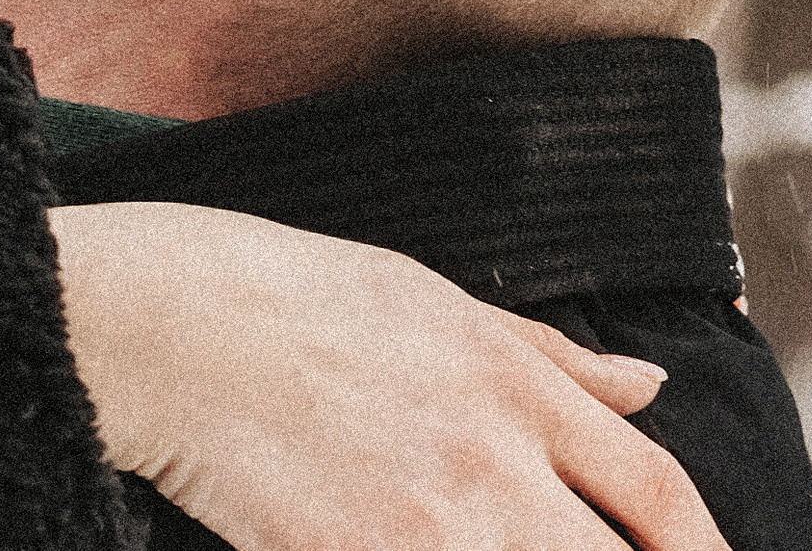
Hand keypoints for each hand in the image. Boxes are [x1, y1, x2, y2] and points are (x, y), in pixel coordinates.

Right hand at [47, 202, 726, 550]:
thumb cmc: (273, 287)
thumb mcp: (422, 293)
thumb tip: (649, 385)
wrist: (153, 321)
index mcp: (511, 381)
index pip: (658, 493)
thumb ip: (543, 353)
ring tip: (465, 542)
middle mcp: (489, 459)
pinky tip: (411, 550)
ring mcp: (424, 525)